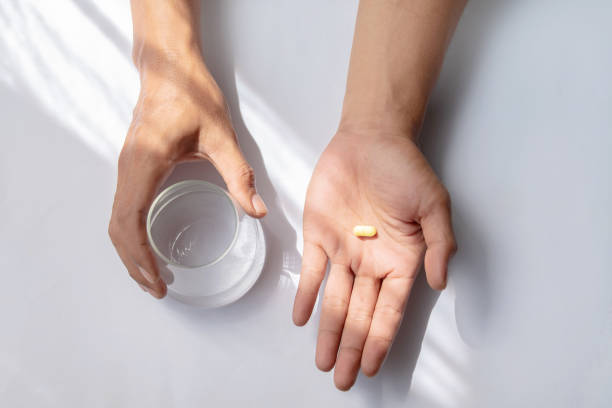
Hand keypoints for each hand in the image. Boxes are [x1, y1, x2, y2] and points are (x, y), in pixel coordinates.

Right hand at [108, 51, 266, 297]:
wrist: (170, 68)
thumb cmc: (192, 96)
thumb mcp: (221, 137)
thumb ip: (238, 175)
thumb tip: (257, 211)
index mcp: (145, 165)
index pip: (131, 222)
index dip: (140, 257)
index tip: (156, 280)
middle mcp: (128, 169)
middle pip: (118, 229)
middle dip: (133, 263)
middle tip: (156, 288)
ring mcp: (126, 167)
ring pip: (116, 220)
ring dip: (128, 251)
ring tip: (149, 275)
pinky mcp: (132, 165)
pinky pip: (122, 208)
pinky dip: (129, 234)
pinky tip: (146, 245)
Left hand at [292, 129, 455, 389]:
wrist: (370, 138)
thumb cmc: (405, 169)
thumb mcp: (433, 204)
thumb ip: (439, 244)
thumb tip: (439, 283)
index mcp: (401, 260)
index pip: (389, 310)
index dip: (380, 339)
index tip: (373, 367)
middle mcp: (371, 262)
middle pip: (361, 314)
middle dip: (352, 347)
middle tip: (343, 380)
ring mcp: (344, 251)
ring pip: (335, 300)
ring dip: (330, 331)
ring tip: (324, 362)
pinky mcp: (319, 235)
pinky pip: (313, 271)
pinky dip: (307, 295)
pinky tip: (302, 319)